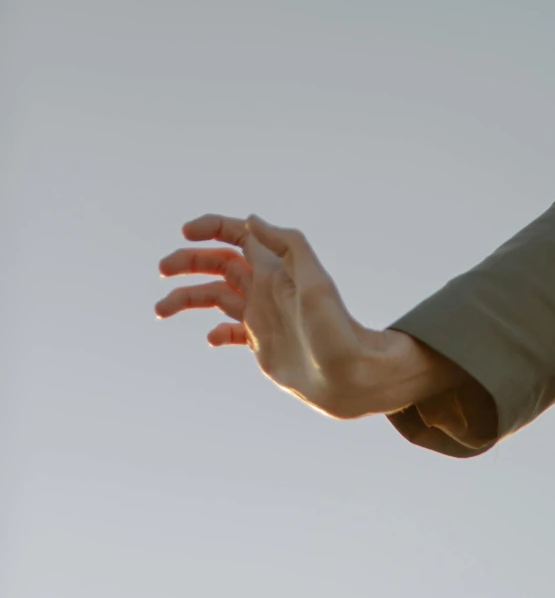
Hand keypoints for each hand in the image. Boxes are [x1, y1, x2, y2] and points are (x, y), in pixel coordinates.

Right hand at [155, 215, 463, 420]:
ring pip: (215, 297)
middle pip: (218, 264)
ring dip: (186, 298)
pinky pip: (231, 331)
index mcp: (275, 269)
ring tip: (161, 309)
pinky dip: (216, 331)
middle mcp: (265, 288)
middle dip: (187, 262)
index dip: (210, 228)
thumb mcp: (316, 281)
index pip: (236, 236)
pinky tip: (212, 339)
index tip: (185, 233)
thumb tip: (251, 221)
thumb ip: (288, 245)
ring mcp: (262, 316)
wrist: (350, 377)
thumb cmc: (337, 330)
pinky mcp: (262, 344)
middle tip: (162, 270)